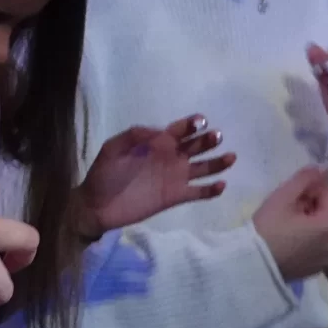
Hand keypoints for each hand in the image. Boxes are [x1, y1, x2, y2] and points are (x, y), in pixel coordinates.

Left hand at [74, 115, 232, 237]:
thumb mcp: (113, 148)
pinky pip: (198, 192)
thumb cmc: (104, 174)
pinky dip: (210, 190)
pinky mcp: (175, 197)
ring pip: (203, 168)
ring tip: (230, 157)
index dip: (192, 124)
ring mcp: (175, 178)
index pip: (180, 130)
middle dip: (208, 140)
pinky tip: (221, 185)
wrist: (97, 205)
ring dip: (217, 162)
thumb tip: (159, 132)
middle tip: (216, 136)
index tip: (201, 121)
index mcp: (157, 142)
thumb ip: (134, 136)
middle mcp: (170, 157)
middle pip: (196, 146)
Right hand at [253, 165, 327, 280]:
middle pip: (324, 214)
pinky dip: (305, 241)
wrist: (253, 263)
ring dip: (307, 224)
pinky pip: (313, 247)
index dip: (310, 188)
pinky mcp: (313, 270)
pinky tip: (286, 241)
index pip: (327, 194)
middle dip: (308, 206)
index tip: (291, 192)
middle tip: (284, 208)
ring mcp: (324, 259)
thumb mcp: (283, 197)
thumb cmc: (268, 227)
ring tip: (284, 226)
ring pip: (319, 231)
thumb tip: (322, 168)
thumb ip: (305, 179)